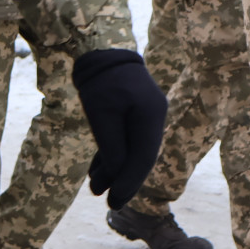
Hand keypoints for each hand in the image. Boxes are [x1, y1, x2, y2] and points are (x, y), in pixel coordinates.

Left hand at [72, 49, 166, 209]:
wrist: (100, 47)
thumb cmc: (100, 79)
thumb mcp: (102, 116)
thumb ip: (112, 148)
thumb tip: (117, 175)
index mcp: (151, 115)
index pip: (143, 158)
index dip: (130, 183)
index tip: (115, 202)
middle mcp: (154, 115)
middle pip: (140, 155)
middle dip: (122, 179)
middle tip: (108, 201)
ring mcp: (145, 112)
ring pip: (131, 147)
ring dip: (114, 167)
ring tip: (95, 186)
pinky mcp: (133, 109)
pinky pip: (125, 137)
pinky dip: (113, 152)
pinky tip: (98, 168)